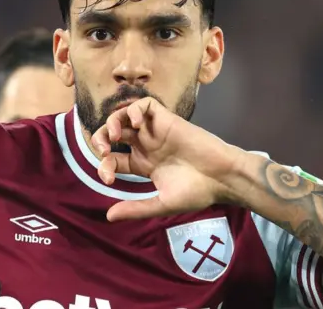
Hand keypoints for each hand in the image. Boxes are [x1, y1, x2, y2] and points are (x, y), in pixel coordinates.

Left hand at [91, 97, 247, 220]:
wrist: (222, 178)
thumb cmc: (197, 192)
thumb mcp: (161, 203)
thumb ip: (135, 208)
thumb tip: (108, 217)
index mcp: (143, 164)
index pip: (113, 160)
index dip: (105, 166)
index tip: (108, 179)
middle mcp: (146, 146)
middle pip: (114, 134)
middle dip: (100, 139)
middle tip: (103, 150)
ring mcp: (155, 131)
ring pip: (125, 116)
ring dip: (113, 121)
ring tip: (114, 136)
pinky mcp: (167, 119)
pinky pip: (145, 105)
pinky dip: (134, 109)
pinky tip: (134, 122)